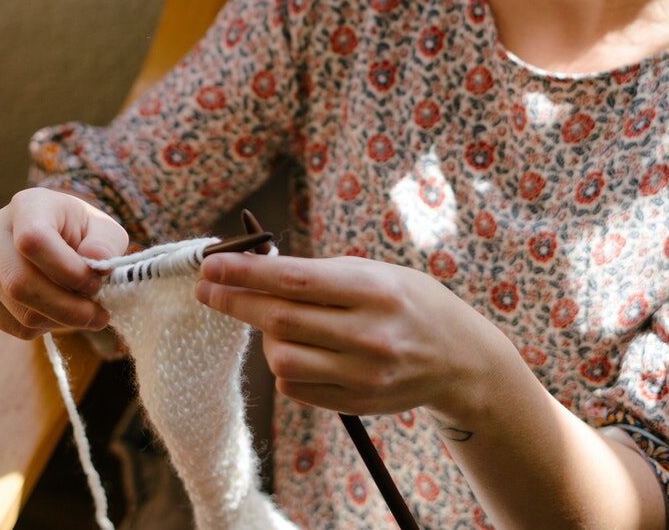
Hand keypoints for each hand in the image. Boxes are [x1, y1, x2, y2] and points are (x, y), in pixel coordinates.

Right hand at [0, 188, 128, 339]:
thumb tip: (97, 259)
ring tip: (82, 309)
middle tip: (98, 315)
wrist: (57, 239)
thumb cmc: (83, 233)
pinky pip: (12, 325)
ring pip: (20, 312)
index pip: (33, 242)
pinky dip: (44, 327)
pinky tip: (58, 311)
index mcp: (28, 206)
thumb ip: (106, 243)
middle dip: (68, 308)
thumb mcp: (106, 230)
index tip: (96, 283)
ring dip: (62, 320)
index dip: (69, 271)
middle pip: (21, 284)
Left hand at [196, 254, 516, 419]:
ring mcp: (364, 373)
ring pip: (282, 359)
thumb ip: (323, 275)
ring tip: (273, 324)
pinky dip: (286, 365)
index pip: (295, 280)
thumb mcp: (378, 274)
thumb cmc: (411, 303)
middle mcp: (371, 334)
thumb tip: (253, 272)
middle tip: (208, 290)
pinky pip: (296, 387)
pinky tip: (298, 349)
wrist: (460, 358)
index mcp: (376, 290)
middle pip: (280, 320)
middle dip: (235, 302)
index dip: (246, 273)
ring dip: (265, 339)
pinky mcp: (357, 402)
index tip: (211, 266)